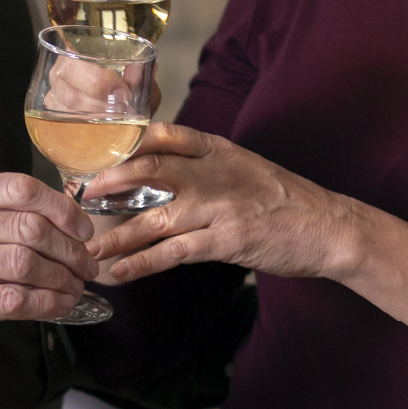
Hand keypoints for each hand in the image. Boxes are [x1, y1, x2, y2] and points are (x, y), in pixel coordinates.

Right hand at [0, 172, 96, 361]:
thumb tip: (61, 221)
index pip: (20, 188)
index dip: (61, 207)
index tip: (82, 228)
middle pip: (29, 227)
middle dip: (70, 248)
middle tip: (86, 264)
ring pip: (25, 264)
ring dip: (61, 278)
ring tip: (76, 287)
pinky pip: (12, 300)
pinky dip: (45, 304)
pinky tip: (58, 306)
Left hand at [85, 122, 366, 284]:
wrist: (329, 228)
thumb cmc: (286, 200)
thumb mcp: (247, 167)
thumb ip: (207, 166)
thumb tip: (160, 172)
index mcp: (220, 150)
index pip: (166, 134)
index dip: (127, 142)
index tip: (97, 154)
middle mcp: (216, 172)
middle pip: (150, 168)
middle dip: (109, 182)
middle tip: (78, 197)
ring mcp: (221, 206)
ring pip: (154, 217)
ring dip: (116, 235)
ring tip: (88, 250)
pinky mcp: (227, 241)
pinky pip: (173, 253)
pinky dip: (141, 264)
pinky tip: (118, 274)